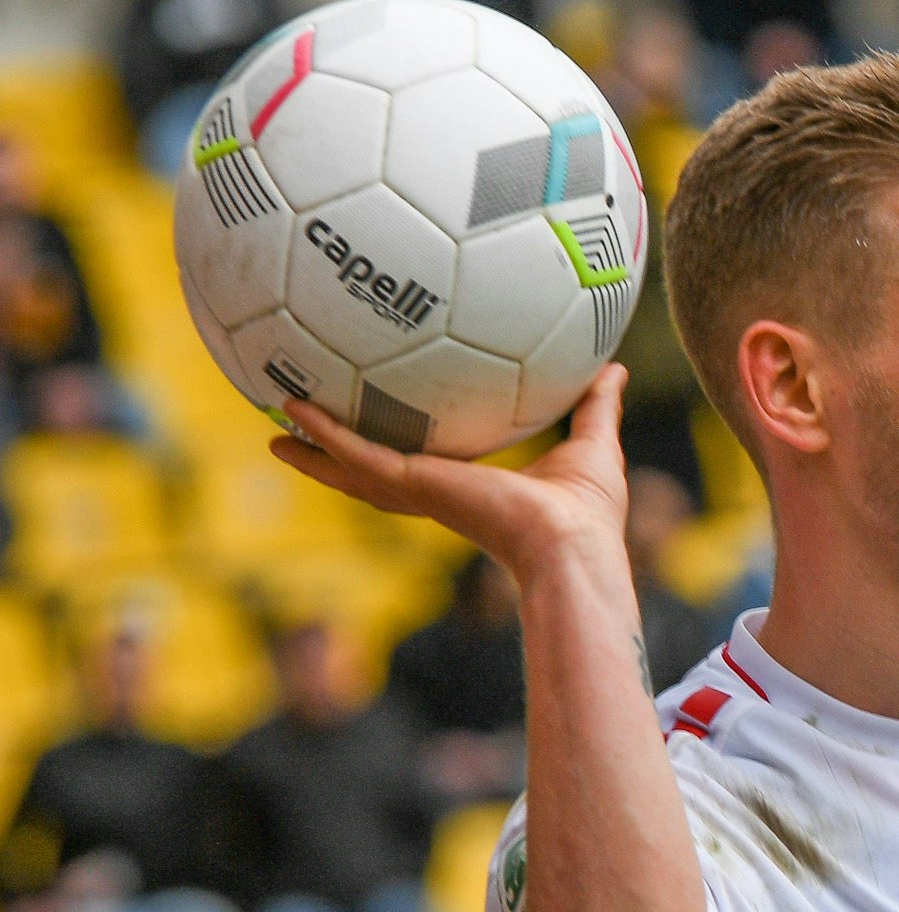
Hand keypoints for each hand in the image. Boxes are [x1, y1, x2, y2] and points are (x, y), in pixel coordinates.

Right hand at [271, 363, 631, 576]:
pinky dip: (325, 437)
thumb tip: (613, 367)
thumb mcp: (591, 442)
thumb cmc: (589, 513)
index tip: (382, 431)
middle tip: (301, 437)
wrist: (574, 544)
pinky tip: (295, 414)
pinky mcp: (415, 488)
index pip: (426, 471)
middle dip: (337, 460)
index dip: (400, 454)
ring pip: (352, 473)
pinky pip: (359, 457)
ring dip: (313, 454)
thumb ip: (596, 405)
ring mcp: (421, 495)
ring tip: (273, 434)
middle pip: (373, 477)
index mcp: (472, 491)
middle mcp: (439, 496)